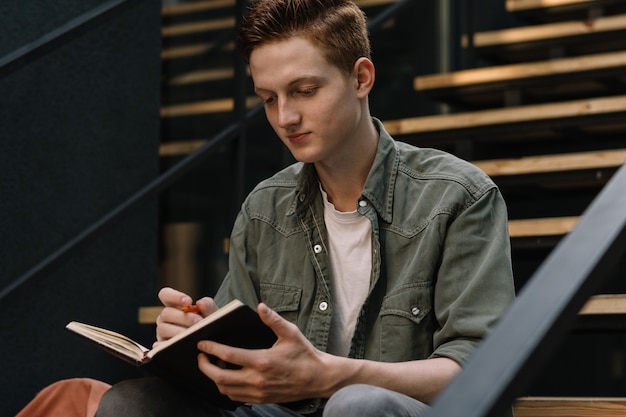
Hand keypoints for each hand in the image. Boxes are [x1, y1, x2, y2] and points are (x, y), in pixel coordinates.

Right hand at [154, 287, 217, 347]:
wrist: (212, 342)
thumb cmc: (207, 323)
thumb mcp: (211, 313)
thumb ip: (207, 305)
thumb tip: (201, 303)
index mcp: (173, 305)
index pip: (165, 294)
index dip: (174, 296)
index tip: (189, 301)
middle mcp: (165, 318)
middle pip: (165, 313)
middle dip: (183, 317)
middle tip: (198, 321)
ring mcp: (162, 332)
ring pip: (162, 328)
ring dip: (179, 331)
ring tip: (193, 333)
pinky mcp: (162, 347)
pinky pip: (160, 346)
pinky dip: (171, 345)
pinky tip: (184, 344)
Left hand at [197, 303, 330, 403]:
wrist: (318, 378)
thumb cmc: (304, 354)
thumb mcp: (291, 333)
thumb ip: (273, 319)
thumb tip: (260, 306)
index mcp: (263, 360)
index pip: (228, 356)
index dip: (211, 349)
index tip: (201, 343)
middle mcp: (258, 379)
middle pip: (220, 377)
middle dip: (205, 366)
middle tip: (200, 356)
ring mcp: (259, 391)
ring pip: (226, 389)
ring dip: (214, 378)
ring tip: (211, 365)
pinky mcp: (261, 398)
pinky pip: (236, 397)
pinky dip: (226, 388)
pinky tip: (225, 378)